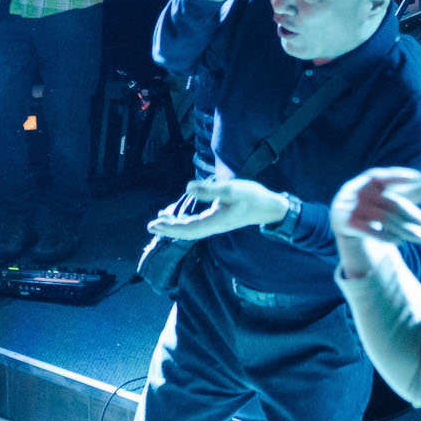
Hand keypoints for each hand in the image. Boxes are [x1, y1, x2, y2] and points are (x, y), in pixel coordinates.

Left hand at [145, 178, 291, 240]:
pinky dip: (185, 220)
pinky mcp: (219, 218)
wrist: (270, 207)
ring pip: (191, 228)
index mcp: (215, 221)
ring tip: (160, 220)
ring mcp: (216, 223)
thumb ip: (209, 190)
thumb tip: (187, 188)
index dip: (170, 227)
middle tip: (151, 225)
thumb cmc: (252, 197)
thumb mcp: (231, 189)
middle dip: (168, 228)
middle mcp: (213, 226)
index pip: (187, 228)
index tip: (155, 224)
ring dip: (175, 224)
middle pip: (186, 231)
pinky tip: (179, 214)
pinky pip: (197, 223)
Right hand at [330, 169, 420, 277]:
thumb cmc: (372, 203)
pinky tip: (400, 241)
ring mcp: (351, 207)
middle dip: (413, 216)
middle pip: (391, 203)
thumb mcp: (388, 195)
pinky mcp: (347, 224)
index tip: (418, 176)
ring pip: (384, 218)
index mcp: (367, 180)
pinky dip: (387, 236)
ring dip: (405, 229)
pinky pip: (371, 231)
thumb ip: (409, 190)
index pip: (384, 175)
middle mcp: (357, 191)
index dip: (400, 175)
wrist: (342, 219)